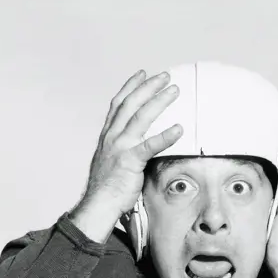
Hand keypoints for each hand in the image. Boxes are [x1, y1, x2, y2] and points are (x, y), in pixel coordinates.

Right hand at [86, 69, 182, 214]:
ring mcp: (120, 147)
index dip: (131, 86)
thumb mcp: (111, 160)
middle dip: (148, 86)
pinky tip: (179, 129)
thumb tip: (135, 145)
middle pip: (131, 103)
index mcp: (108, 135)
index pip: (119, 104)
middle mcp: (112, 136)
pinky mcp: (130, 161)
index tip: (142, 74)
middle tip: (165, 76)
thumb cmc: (107, 186)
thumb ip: (122, 148)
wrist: (99, 203)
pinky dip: (165, 136)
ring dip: (159, 100)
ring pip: (140, 116)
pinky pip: (150, 145)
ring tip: (174, 91)